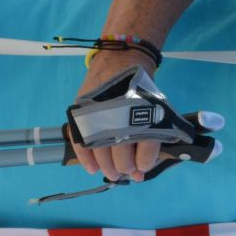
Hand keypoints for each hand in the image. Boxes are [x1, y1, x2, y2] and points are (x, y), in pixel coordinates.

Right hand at [71, 50, 162, 181]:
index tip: (143, 168)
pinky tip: (92, 169)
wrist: (120, 60)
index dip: (146, 161)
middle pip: (121, 151)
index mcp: (143, 110)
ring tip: (113, 174)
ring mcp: (98, 111)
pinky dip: (85, 157)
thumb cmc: (140, 89)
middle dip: (125, 167)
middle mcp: (119, 111)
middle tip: (126, 172)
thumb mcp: (154, 106)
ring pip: (101, 149)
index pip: (147, 143)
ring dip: (108, 167)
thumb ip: (153, 134)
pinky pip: (80, 139)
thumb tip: (143, 168)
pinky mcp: (82, 111)